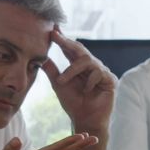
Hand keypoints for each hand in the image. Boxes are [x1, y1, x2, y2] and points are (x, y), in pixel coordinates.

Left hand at [40, 28, 115, 149]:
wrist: (85, 120)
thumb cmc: (73, 103)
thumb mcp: (59, 85)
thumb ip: (51, 70)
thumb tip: (39, 57)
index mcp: (78, 66)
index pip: (70, 49)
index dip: (62, 39)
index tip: (52, 28)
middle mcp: (91, 65)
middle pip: (80, 49)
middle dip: (67, 42)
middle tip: (55, 36)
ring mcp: (101, 71)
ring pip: (87, 60)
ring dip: (73, 70)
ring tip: (63, 82)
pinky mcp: (110, 80)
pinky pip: (99, 73)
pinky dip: (89, 81)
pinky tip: (86, 91)